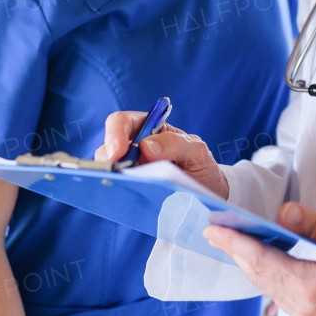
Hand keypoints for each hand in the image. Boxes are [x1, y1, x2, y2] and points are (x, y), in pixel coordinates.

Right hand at [94, 111, 229, 198]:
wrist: (207, 193)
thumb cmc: (201, 166)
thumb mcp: (197, 151)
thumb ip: (176, 143)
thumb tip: (146, 145)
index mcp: (150, 129)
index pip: (124, 121)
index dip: (116, 133)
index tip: (117, 152)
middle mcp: (135, 146)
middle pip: (109, 145)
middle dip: (108, 157)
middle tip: (117, 172)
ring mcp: (131, 168)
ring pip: (108, 167)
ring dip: (113, 175)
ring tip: (126, 185)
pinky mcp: (131, 186)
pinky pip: (116, 186)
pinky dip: (118, 189)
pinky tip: (126, 194)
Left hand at [203, 202, 315, 315]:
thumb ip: (315, 226)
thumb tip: (285, 214)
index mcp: (312, 289)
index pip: (261, 260)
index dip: (234, 242)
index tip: (215, 231)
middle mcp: (307, 311)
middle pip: (262, 276)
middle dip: (239, 252)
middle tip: (219, 233)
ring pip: (272, 289)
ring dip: (257, 266)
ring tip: (241, 244)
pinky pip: (286, 301)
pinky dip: (275, 280)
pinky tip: (272, 265)